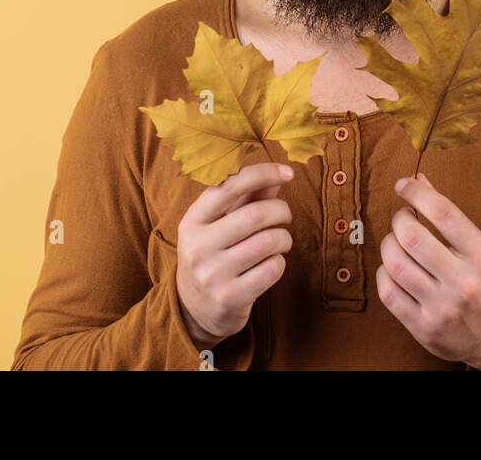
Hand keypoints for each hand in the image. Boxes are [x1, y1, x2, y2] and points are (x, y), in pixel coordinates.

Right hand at [175, 161, 294, 350]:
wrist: (194, 309)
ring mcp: (212, 275)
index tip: (288, 172)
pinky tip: (271, 264)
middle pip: (256, 214)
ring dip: (284, 238)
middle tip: (285, 216)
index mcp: (192, 221)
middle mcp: (198, 247)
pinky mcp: (230, 297)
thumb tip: (275, 177)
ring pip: (269, 241)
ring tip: (280, 241)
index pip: (228, 187)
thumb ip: (246, 199)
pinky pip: (273, 268)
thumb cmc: (213, 255)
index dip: (262, 173)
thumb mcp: (219, 225)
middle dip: (281, 211)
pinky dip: (280, 262)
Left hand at [376, 173, 480, 370]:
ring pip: (394, 262)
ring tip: (397, 242)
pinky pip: (388, 291)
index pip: (442, 212)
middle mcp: (463, 281)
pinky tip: (393, 269)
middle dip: (399, 219)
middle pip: (411, 236)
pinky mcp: (423, 327)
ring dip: (388, 244)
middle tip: (403, 219)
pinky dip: (384, 273)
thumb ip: (450, 216)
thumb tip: (419, 179)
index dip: (415, 192)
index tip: (403, 185)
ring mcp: (441, 307)